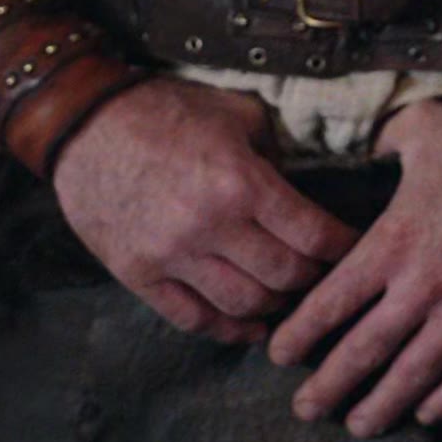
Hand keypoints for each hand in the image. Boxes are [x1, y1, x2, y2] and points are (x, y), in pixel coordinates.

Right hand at [49, 77, 357, 342]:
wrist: (84, 124)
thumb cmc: (165, 111)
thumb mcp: (236, 114)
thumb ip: (276, 154)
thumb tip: (305, 189)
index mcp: (242, 182)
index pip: (314, 235)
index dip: (344, 249)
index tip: (357, 250)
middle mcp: (210, 226)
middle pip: (285, 277)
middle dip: (315, 279)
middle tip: (325, 275)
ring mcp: (171, 256)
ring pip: (244, 306)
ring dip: (275, 308)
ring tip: (289, 298)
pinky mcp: (138, 275)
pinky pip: (193, 318)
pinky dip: (228, 331)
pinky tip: (250, 328)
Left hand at [267, 100, 441, 434]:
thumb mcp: (422, 127)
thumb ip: (381, 139)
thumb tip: (359, 143)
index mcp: (393, 243)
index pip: (331, 303)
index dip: (299, 335)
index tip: (279, 355)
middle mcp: (422, 286)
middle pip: (363, 352)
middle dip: (328, 387)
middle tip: (306, 410)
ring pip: (413, 374)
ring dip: (382, 406)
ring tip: (359, 426)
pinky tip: (427, 414)